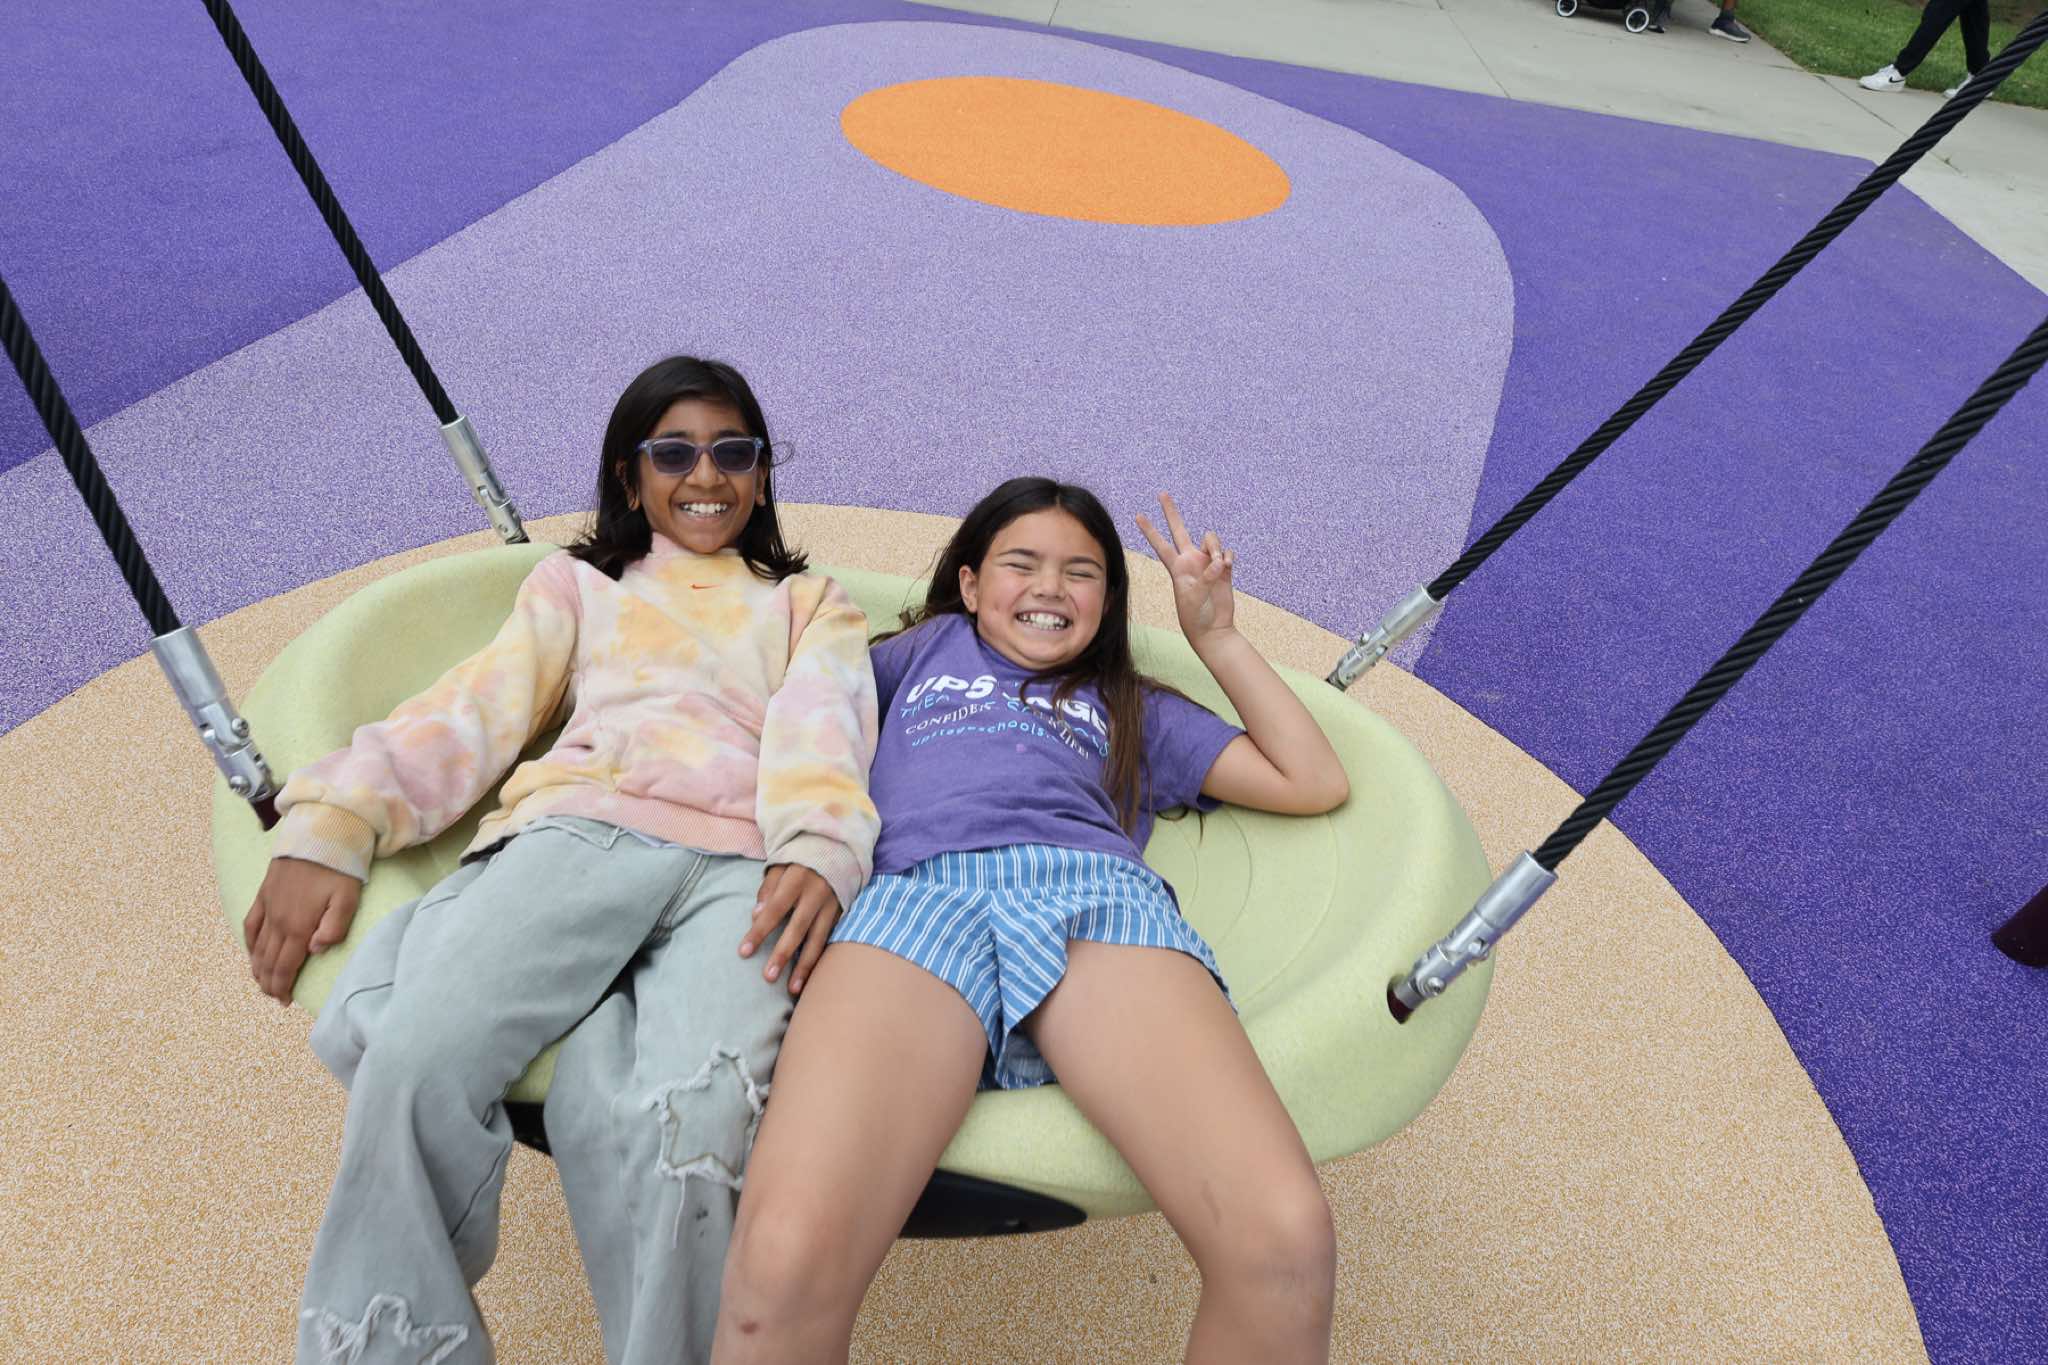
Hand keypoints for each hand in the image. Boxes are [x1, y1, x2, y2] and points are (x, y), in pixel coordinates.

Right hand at [243, 857, 360, 1004]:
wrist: (320, 832)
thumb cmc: (340, 867)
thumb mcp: (347, 898)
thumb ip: (334, 927)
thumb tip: (314, 950)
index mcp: (298, 925)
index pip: (285, 966)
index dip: (283, 987)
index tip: (285, 1001)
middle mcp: (278, 920)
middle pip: (268, 961)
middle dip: (270, 983)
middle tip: (275, 997)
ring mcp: (268, 906)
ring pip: (257, 946)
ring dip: (257, 967)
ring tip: (263, 982)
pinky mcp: (264, 893)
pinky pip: (250, 924)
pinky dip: (249, 942)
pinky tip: (252, 951)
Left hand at [739, 864, 841, 994]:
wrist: (840, 845)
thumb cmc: (802, 856)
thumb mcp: (782, 863)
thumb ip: (768, 888)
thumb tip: (756, 915)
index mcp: (798, 879)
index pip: (775, 909)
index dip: (759, 931)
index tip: (744, 952)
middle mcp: (817, 894)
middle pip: (798, 929)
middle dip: (783, 954)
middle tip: (768, 977)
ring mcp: (833, 905)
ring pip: (819, 940)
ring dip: (805, 966)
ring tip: (792, 989)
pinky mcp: (844, 912)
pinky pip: (831, 940)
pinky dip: (821, 959)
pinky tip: (811, 978)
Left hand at [1136, 491, 1235, 643]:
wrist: (1213, 629)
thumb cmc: (1196, 616)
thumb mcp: (1194, 596)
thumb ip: (1206, 575)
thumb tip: (1219, 562)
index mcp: (1176, 567)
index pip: (1160, 544)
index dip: (1149, 530)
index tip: (1137, 515)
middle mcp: (1190, 560)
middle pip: (1179, 529)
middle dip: (1171, 512)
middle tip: (1162, 493)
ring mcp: (1207, 563)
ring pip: (1211, 539)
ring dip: (1216, 548)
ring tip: (1219, 567)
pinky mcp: (1224, 568)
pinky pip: (1227, 553)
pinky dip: (1228, 558)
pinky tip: (1227, 568)